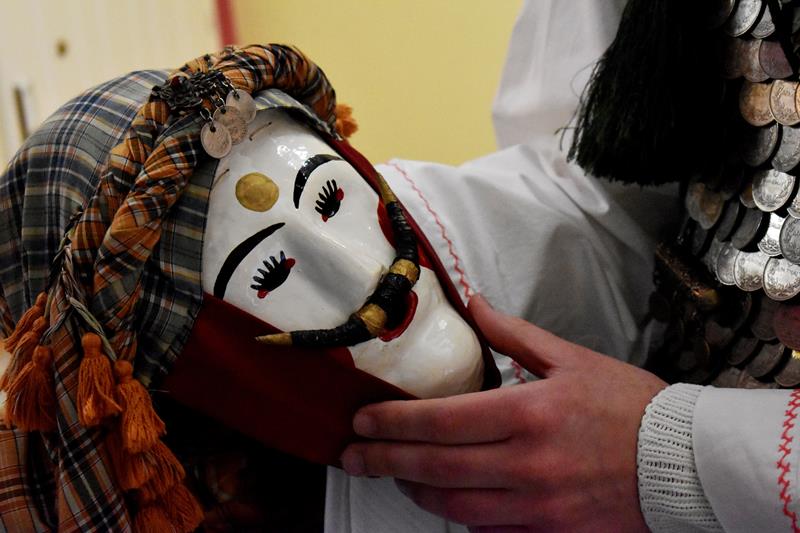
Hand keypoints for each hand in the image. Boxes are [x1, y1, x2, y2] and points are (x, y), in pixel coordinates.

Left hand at [340, 294, 666, 531]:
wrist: (683, 460)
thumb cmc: (628, 404)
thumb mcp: (570, 357)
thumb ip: (511, 334)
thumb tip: (474, 303)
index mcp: (526, 414)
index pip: (439, 422)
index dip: (392, 424)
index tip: (362, 421)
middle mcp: (525, 464)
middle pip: (434, 468)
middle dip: (383, 461)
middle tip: (352, 456)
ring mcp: (535, 504)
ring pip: (453, 506)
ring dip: (413, 489)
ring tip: (389, 474)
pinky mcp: (547, 529)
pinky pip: (487, 529)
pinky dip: (457, 513)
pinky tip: (441, 497)